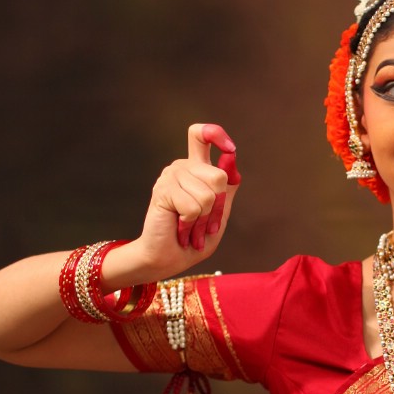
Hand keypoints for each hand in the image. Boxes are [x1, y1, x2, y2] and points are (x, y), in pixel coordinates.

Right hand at [135, 123, 241, 275]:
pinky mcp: (162, 190)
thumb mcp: (219, 214)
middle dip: (217, 208)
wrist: (169, 258)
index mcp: (196, 169)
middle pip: (218, 176)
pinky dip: (191, 224)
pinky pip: (193, 206)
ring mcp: (170, 176)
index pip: (201, 135)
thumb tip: (231, 160)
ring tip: (189, 226)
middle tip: (202, 222)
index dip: (217, 134)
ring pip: (208, 195)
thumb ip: (226, 190)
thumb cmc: (194, 239)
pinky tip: (180, 227)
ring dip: (203, 219)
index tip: (230, 149)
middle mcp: (182, 168)